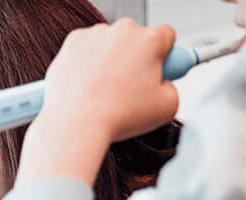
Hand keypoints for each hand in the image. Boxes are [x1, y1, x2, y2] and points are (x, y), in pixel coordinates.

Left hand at [39, 19, 178, 142]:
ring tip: (102, 93)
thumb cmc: (118, 118)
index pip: (166, 36)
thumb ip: (172, 88)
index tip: (155, 70)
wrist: (75, 124)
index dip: (162, 56)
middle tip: (125, 89)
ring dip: (108, 62)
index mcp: (151, 40)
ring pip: (109, 44)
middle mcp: (124, 29)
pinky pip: (85, 50)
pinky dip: (85, 64)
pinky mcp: (73, 42)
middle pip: (135, 39)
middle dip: (133, 59)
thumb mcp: (166, 108)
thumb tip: (164, 82)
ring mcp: (96, 34)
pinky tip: (86, 87)